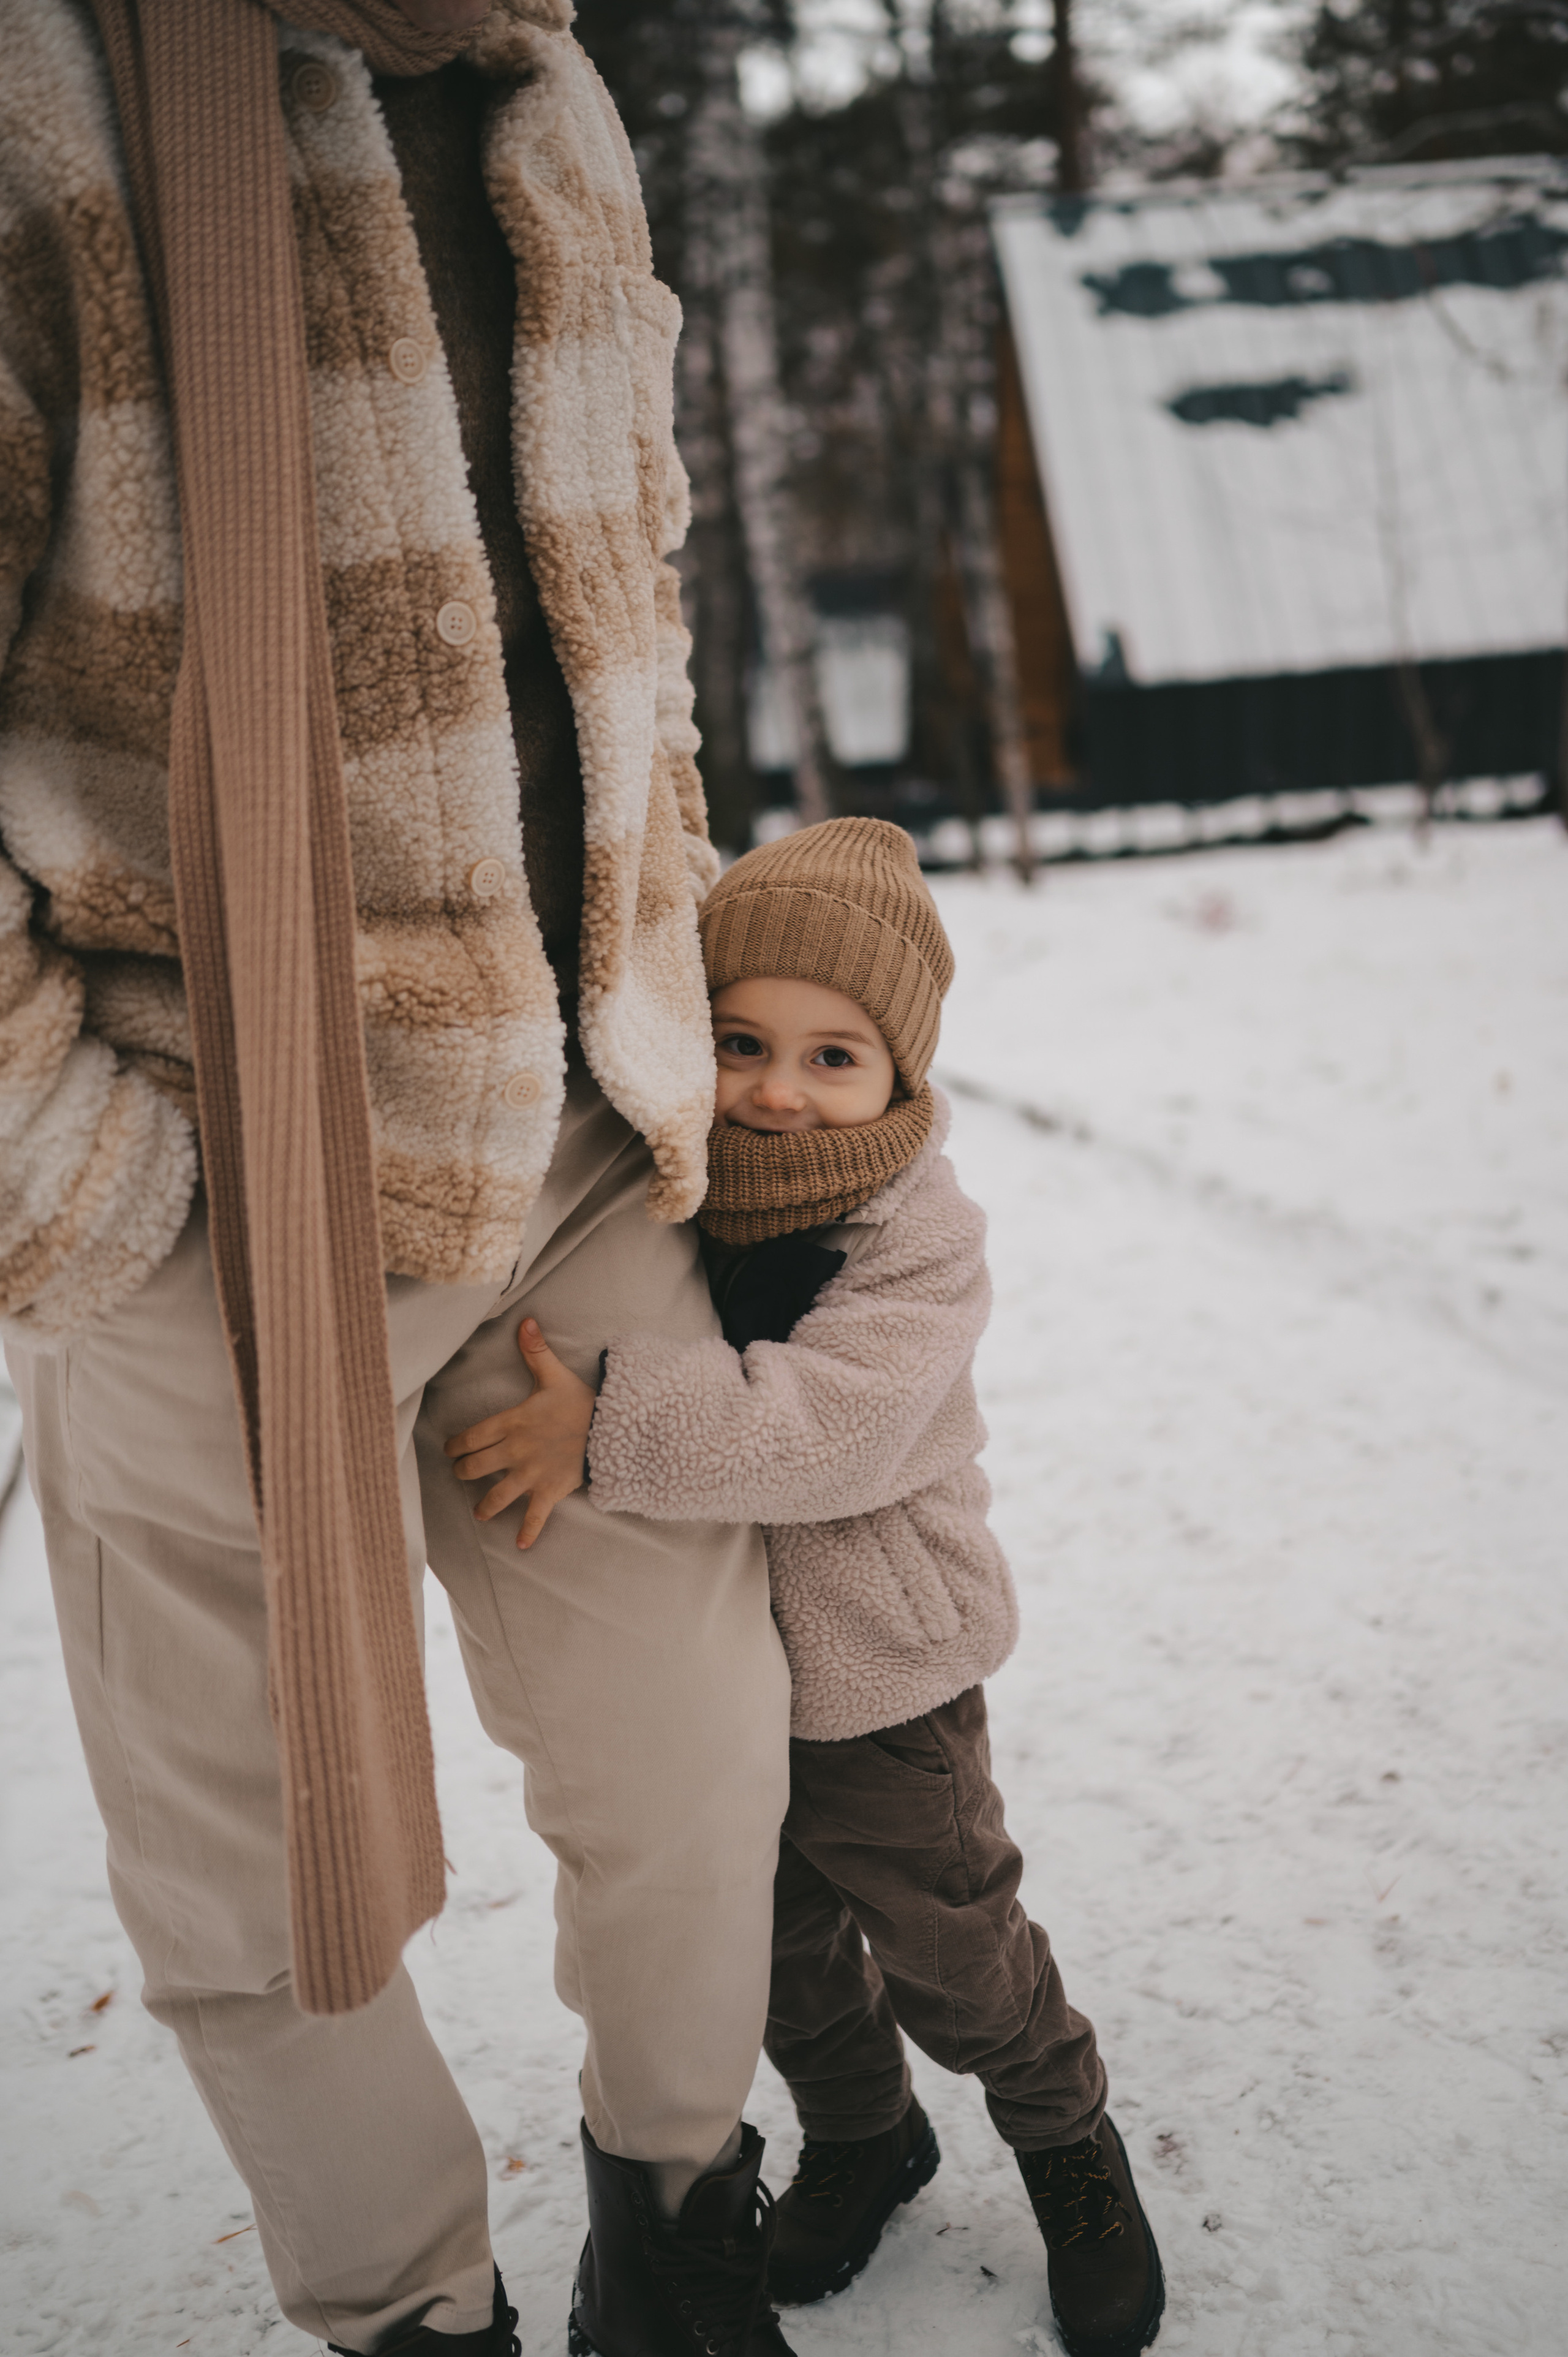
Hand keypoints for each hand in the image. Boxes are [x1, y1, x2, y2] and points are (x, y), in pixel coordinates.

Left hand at [443, 1319, 596, 1548]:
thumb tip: (525, 1320)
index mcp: (512, 1423)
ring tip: (479, 1512)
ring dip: (484, 1507)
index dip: (455, 1445)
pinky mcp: (550, 1491)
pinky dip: (528, 1532)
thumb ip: (535, 1351)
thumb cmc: (581, 1402)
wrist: (614, 1428)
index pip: (470, 1437)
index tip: (450, 1449)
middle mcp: (515, 1452)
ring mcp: (531, 1474)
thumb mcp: (555, 1375)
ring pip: (496, 1496)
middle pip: (474, 1469)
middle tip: (461, 1474)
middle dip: (463, 1473)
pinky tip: (520, 1543)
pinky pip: (535, 1517)